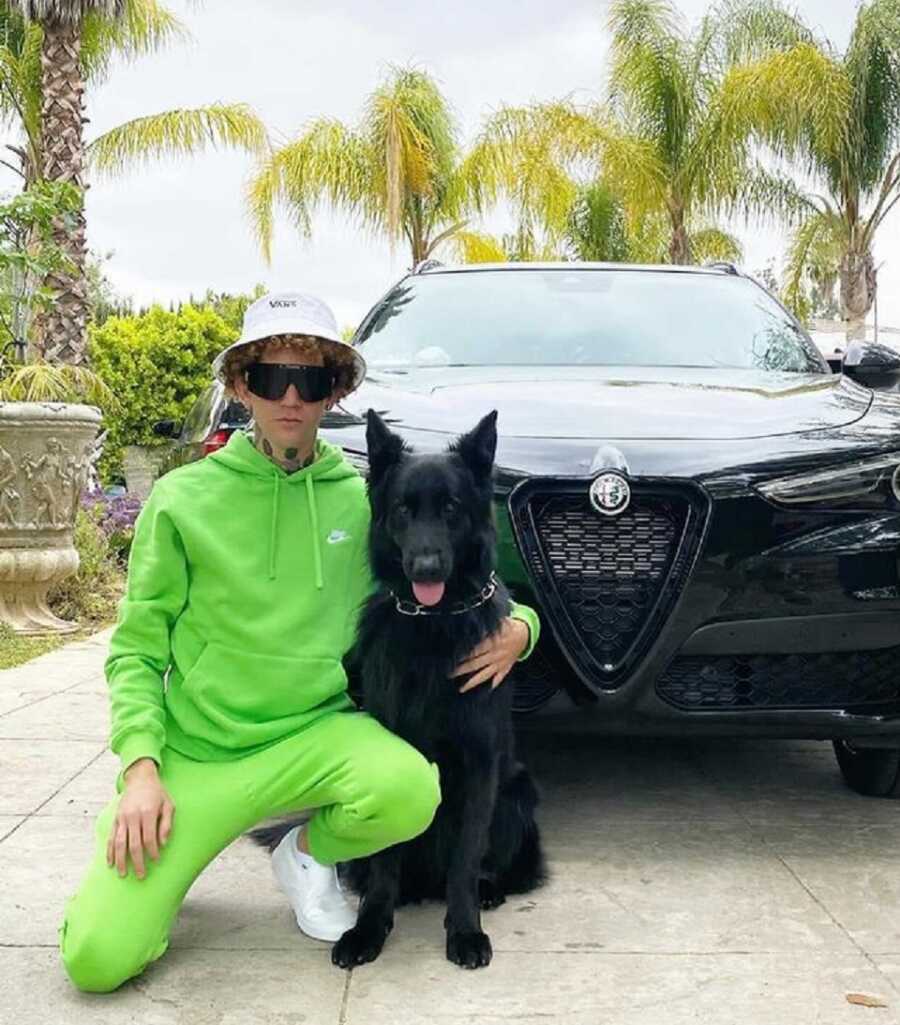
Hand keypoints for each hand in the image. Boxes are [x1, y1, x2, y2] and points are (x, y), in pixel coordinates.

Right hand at [106, 759, 174, 879]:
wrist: (140, 778)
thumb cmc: (157, 793)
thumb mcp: (168, 804)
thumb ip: (167, 824)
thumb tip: (163, 843)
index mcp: (148, 812)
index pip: (149, 838)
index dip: (152, 851)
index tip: (155, 860)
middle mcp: (133, 816)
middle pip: (133, 844)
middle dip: (137, 862)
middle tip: (141, 875)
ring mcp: (122, 818)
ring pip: (119, 843)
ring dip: (120, 861)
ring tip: (123, 874)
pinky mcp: (115, 819)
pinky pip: (110, 838)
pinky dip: (109, 852)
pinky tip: (110, 863)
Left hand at [451, 617, 529, 692]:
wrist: (525, 633)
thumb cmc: (507, 626)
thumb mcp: (497, 622)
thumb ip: (483, 625)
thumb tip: (468, 623)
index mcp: (492, 642)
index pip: (475, 650)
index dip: (464, 655)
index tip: (452, 659)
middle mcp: (495, 654)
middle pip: (476, 663)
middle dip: (462, 669)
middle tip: (449, 674)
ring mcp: (500, 663)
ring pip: (485, 674)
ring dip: (473, 682)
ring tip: (461, 688)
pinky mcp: (506, 668)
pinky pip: (499, 678)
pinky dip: (493, 685)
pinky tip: (484, 692)